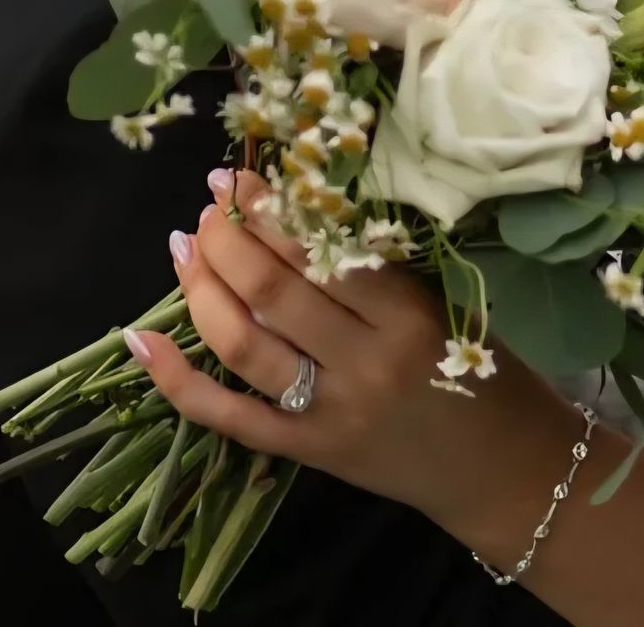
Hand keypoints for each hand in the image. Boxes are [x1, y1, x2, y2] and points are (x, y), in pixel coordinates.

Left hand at [126, 169, 587, 542]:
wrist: (501, 469)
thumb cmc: (486, 371)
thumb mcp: (449, 304)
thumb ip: (384, 267)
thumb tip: (304, 206)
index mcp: (408, 318)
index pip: (323, 252)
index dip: (272, 208)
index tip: (239, 174)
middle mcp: (363, 365)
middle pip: (271, 292)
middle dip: (228, 238)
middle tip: (209, 206)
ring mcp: (328, 413)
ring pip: (242, 344)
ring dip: (201, 289)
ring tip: (183, 246)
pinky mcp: (306, 452)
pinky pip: (229, 415)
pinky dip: (178, 380)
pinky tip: (142, 339)